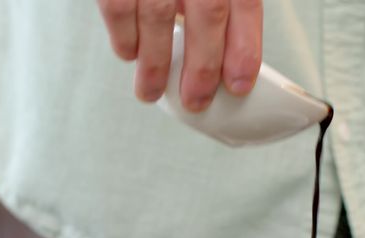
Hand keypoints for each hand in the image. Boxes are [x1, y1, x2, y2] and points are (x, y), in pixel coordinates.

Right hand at [96, 0, 262, 111]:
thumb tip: (220, 58)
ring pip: (158, 17)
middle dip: (203, 66)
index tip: (239, 85)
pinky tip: (129, 54)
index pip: (245, 4)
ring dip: (156, 64)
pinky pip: (119, 9)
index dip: (245, 48)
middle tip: (196, 100)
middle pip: (208, 14)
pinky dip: (125, 39)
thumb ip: (214, 4)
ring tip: (151, 92)